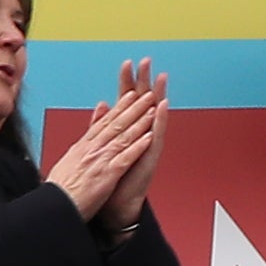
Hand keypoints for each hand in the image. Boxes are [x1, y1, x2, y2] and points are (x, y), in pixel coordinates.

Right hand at [45, 83, 157, 223]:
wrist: (55, 208)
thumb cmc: (61, 191)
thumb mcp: (67, 163)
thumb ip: (79, 148)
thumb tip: (84, 137)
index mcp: (82, 147)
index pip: (104, 123)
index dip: (119, 108)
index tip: (130, 96)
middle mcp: (91, 150)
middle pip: (115, 124)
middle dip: (133, 108)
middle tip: (146, 94)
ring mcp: (99, 161)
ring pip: (122, 136)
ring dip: (139, 121)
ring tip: (152, 108)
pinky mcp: (106, 175)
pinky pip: (125, 157)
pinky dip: (138, 146)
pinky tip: (149, 136)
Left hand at [98, 59, 168, 232]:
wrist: (116, 204)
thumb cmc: (112, 177)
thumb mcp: (103, 145)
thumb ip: (102, 124)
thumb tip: (102, 104)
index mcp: (126, 130)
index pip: (126, 100)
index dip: (127, 81)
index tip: (127, 63)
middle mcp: (140, 134)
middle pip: (142, 101)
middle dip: (145, 80)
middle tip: (148, 61)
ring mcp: (148, 143)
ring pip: (154, 114)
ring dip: (158, 95)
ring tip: (161, 77)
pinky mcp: (151, 155)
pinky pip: (157, 134)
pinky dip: (160, 120)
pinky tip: (163, 106)